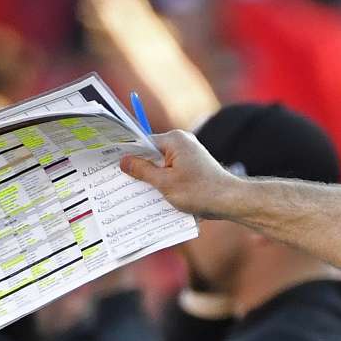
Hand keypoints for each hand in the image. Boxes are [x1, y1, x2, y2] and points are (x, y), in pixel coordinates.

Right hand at [120, 130, 239, 219]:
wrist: (231, 201)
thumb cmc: (200, 191)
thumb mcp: (165, 183)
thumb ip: (142, 170)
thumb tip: (123, 160)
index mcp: (175, 140)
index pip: (143, 142)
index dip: (127, 154)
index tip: (110, 162)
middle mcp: (182, 143)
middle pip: (151, 154)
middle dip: (137, 168)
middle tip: (117, 180)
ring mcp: (189, 155)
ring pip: (161, 165)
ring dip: (150, 178)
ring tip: (132, 191)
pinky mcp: (193, 168)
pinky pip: (171, 172)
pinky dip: (163, 182)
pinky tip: (152, 196)